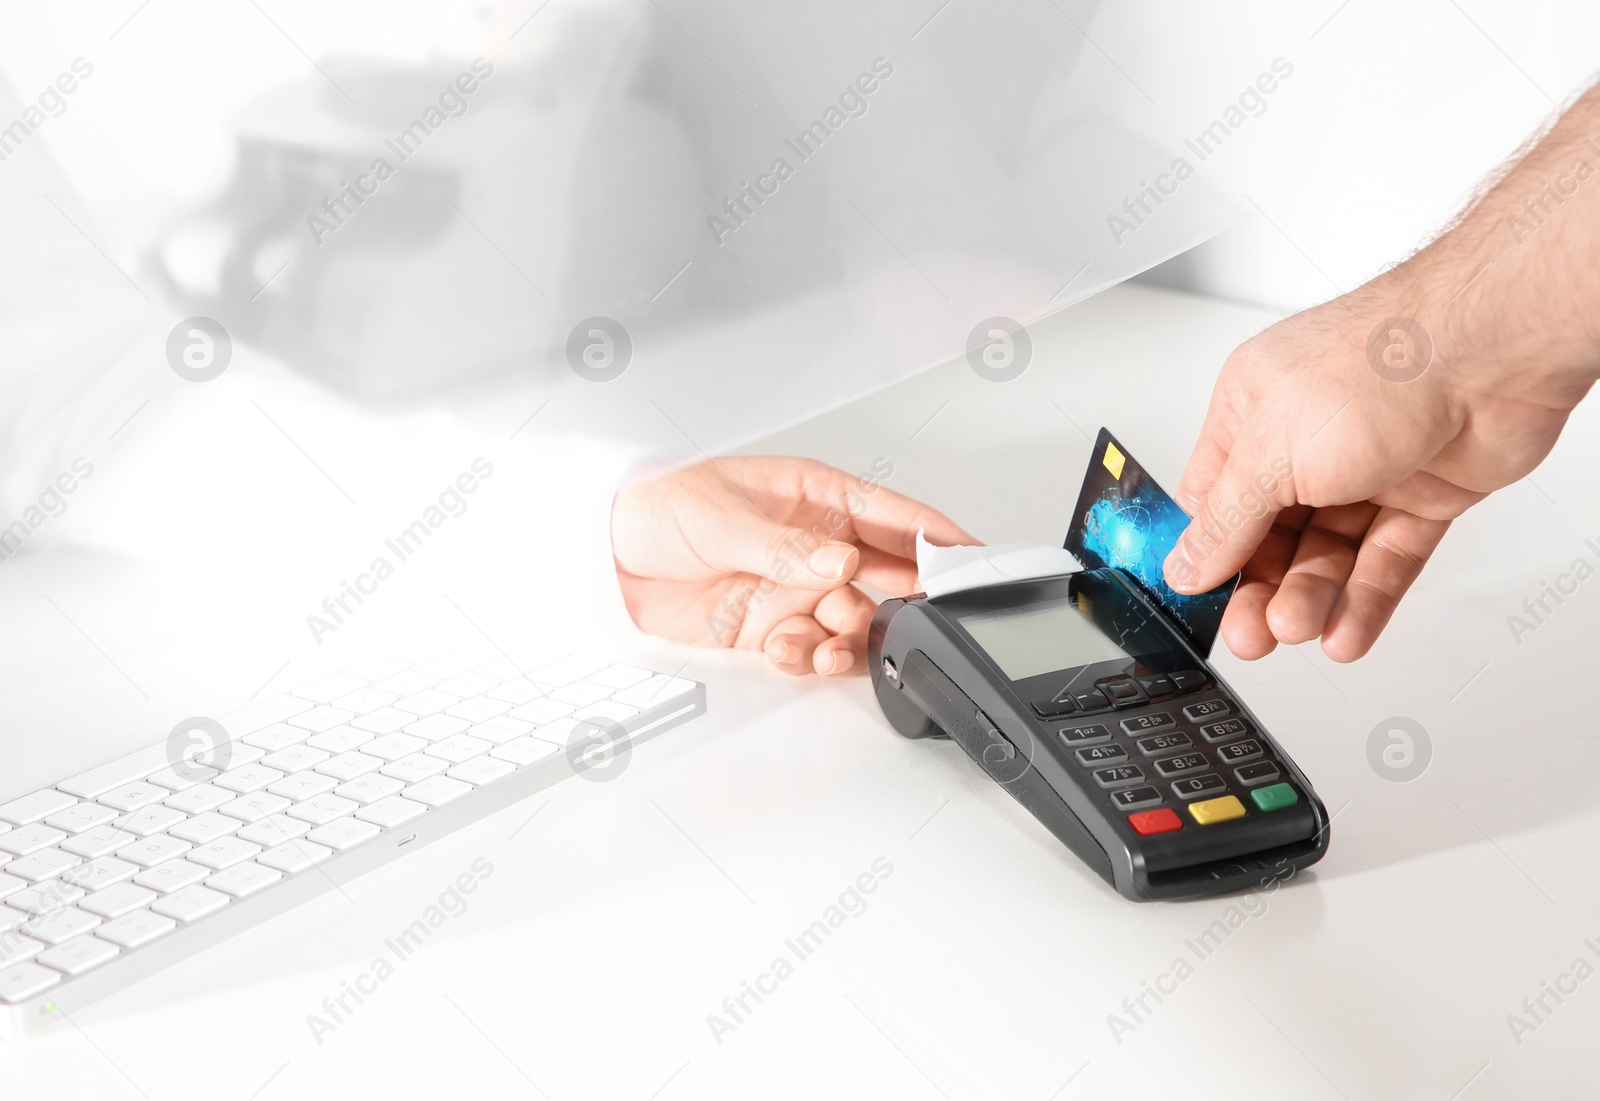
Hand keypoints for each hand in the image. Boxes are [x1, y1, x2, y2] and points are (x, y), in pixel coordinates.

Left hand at [612, 456, 974, 674]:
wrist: (602, 557)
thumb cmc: (656, 507)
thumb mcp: (721, 515)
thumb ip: (785, 546)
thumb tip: (841, 561)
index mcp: (815, 497)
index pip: (894, 514)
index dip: (938, 535)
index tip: (975, 558)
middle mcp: (815, 547)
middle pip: (889, 575)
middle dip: (907, 601)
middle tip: (915, 619)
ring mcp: (795, 591)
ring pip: (855, 623)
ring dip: (849, 640)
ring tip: (824, 643)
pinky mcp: (770, 631)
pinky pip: (811, 653)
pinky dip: (807, 661)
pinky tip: (785, 651)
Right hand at [1165, 80, 1599, 661]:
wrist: (1494, 354)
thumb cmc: (1382, 365)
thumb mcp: (1270, 452)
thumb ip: (1226, 520)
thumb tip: (1186, 564)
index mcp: (1253, 409)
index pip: (1214, 498)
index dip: (1206, 553)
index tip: (1199, 601)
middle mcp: (1306, 437)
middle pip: (1270, 535)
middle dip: (1259, 588)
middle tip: (1251, 633)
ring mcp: (1367, 467)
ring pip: (1327, 553)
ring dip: (1310, 598)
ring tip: (1298, 627)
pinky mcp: (1423, 495)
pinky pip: (1384, 559)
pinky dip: (1365, 598)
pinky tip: (1345, 632)